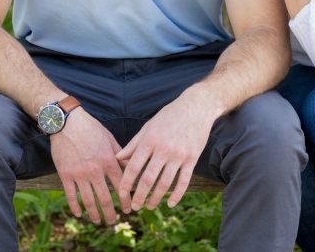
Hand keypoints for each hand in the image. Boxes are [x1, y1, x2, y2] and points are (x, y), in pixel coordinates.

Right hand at [50, 108, 130, 223]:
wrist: (67, 122)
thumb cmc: (91, 128)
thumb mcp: (110, 139)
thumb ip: (121, 155)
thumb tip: (132, 167)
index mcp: (108, 161)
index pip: (121, 186)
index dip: (126, 200)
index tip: (128, 209)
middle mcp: (95, 170)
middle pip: (105, 199)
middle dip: (111, 213)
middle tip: (114, 221)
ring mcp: (79, 174)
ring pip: (89, 201)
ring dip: (94, 214)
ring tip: (98, 221)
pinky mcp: (66, 175)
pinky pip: (71, 196)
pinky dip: (75, 207)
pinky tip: (79, 214)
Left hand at [116, 92, 217, 210]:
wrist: (196, 107)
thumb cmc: (169, 116)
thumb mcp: (148, 126)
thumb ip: (133, 144)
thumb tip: (118, 158)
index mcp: (150, 140)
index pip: (134, 166)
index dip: (126, 182)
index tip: (121, 194)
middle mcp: (163, 149)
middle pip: (148, 178)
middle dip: (139, 195)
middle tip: (134, 206)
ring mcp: (179, 155)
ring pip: (165, 183)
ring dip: (156, 198)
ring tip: (149, 206)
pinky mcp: (192, 158)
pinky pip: (183, 181)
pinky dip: (177, 195)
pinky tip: (170, 204)